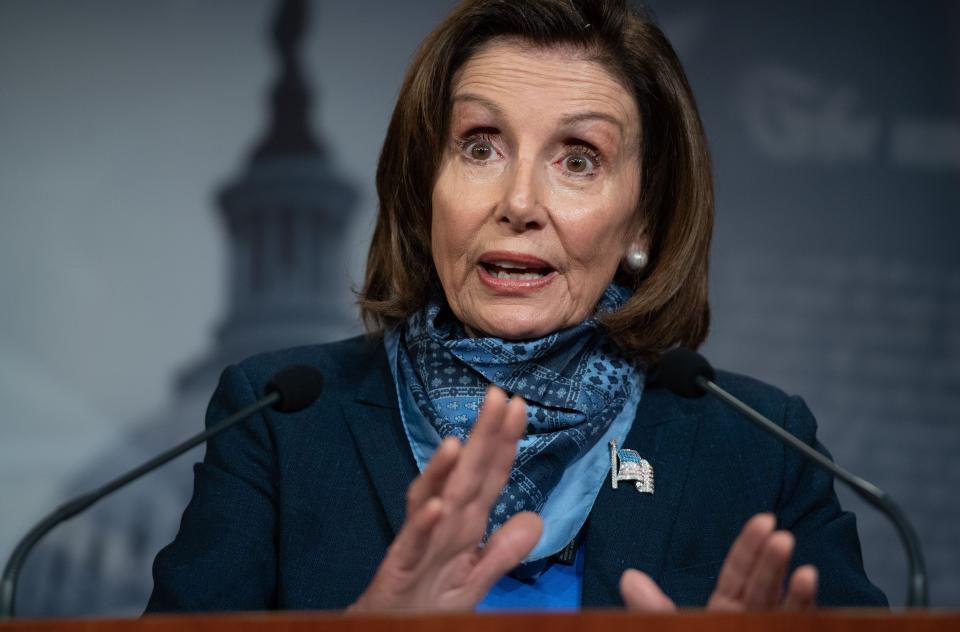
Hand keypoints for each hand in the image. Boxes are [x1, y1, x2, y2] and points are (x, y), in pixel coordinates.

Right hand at [348, 386, 543, 611]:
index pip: (490, 476)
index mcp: (465, 524)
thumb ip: (503, 550)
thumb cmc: (427, 602)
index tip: (518, 406)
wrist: (387, 630)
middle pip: (466, 474)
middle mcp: (445, 524)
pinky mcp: (402, 567)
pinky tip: (435, 506)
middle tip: (495, 396)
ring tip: (457, 441)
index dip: (505, 443)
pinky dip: (424, 524)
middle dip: (481, 437)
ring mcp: (422, 542)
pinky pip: (414, 543)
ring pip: (434, 500)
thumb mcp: (475, 579)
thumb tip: (536, 518)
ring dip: (443, 471)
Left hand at [620, 513, 817, 610]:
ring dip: (794, 590)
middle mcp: (752, 624)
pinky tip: (807, 588)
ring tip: (800, 564)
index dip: (750, 549)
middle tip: (778, 533)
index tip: (763, 521)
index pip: (739, 576)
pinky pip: (795, 630)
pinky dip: (803, 613)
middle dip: (772, 562)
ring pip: (784, 612)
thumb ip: (653, 611)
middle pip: (764, 589)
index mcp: (725, 615)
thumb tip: (629, 577)